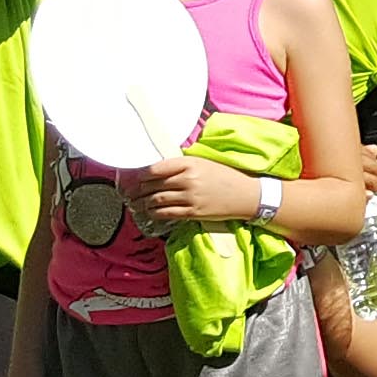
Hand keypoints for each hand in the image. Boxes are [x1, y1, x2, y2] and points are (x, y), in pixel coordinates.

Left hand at [122, 153, 255, 229]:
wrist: (246, 194)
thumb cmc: (225, 176)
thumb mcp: (204, 163)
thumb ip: (182, 165)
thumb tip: (158, 170)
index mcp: (189, 163)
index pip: (155, 169)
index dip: (140, 175)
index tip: (134, 178)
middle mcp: (188, 179)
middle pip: (153, 185)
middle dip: (138, 190)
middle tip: (130, 194)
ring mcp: (190, 197)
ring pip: (157, 200)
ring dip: (144, 203)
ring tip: (137, 204)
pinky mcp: (194, 212)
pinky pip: (168, 213)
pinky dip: (155, 213)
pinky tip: (151, 212)